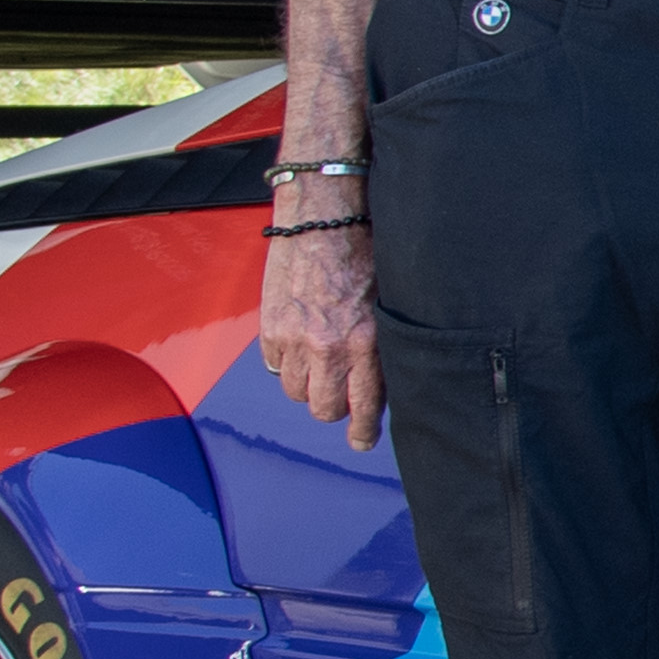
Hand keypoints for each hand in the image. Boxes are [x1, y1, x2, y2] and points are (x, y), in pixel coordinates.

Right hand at [257, 216, 383, 452]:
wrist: (324, 216)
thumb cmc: (365, 252)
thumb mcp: (389, 305)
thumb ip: (381, 346)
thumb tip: (380, 382)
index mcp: (366, 342)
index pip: (364, 406)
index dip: (362, 432)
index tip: (361, 441)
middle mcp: (328, 345)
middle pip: (322, 409)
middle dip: (332, 409)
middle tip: (338, 400)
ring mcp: (293, 337)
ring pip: (295, 391)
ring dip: (307, 385)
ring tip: (318, 366)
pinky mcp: (269, 325)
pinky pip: (274, 366)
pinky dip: (285, 362)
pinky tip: (298, 346)